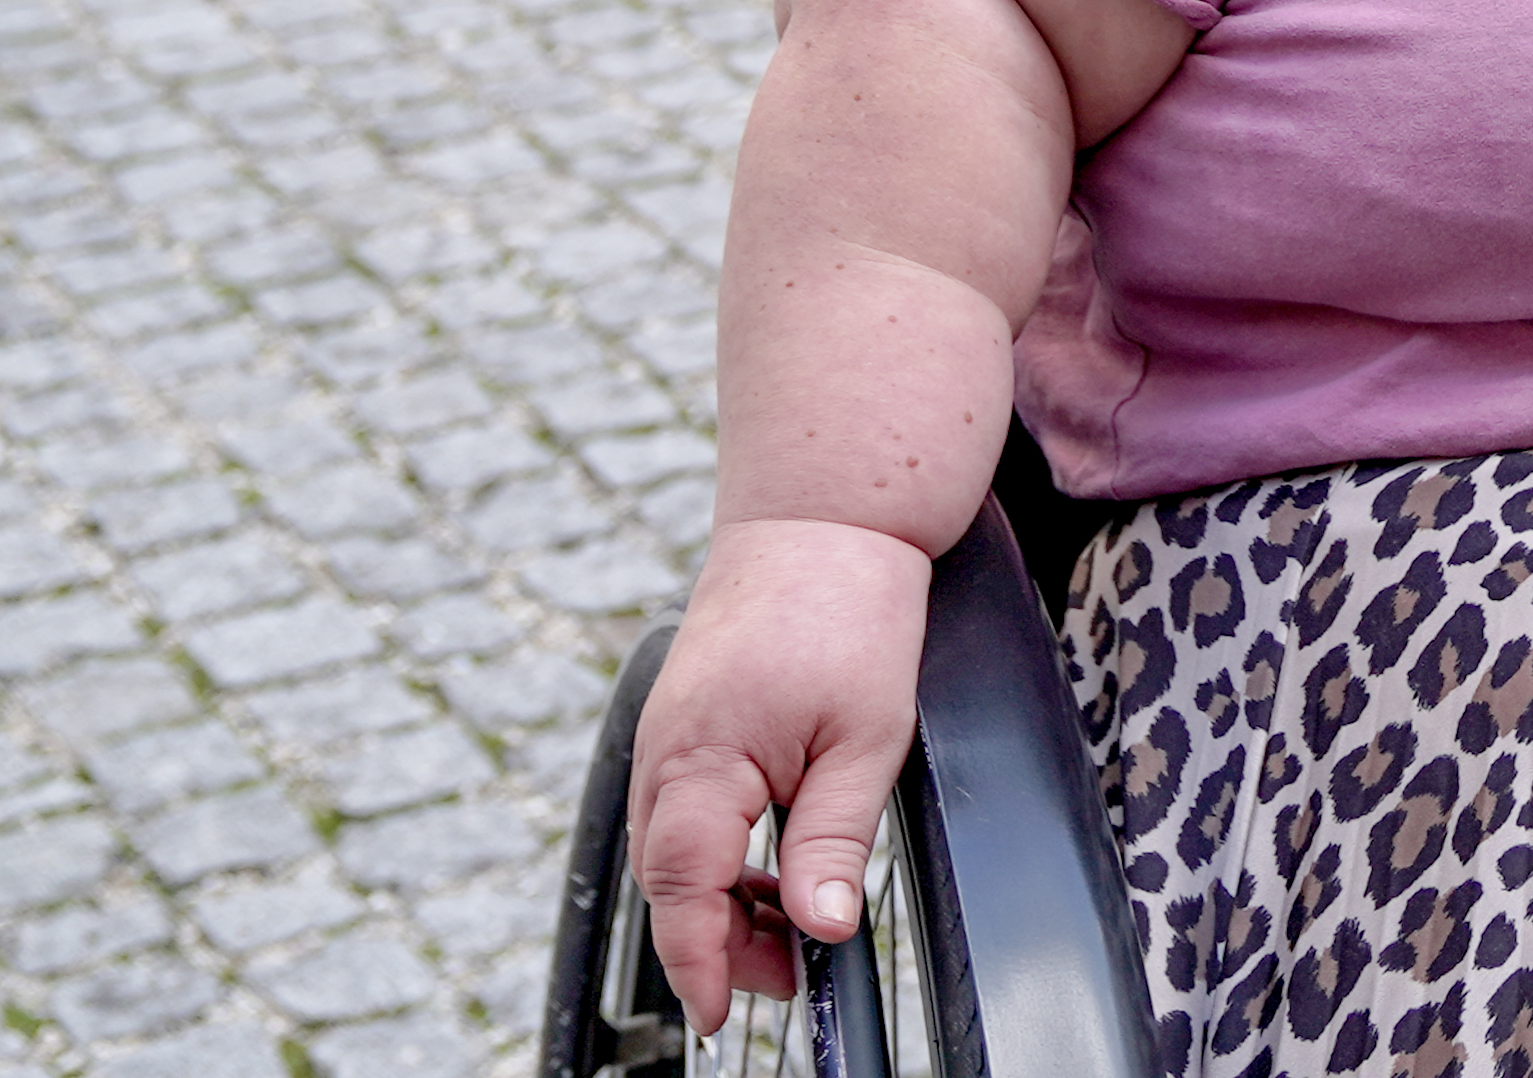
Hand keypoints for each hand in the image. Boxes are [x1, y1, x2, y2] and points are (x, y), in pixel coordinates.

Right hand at [629, 516, 929, 1026]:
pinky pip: (682, 811)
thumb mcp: (867, 736)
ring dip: (717, 901)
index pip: (682, 891)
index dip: (698, 963)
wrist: (823, 515)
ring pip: (672, 851)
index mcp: (700, 759)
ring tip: (789, 928)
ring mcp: (666, 736)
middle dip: (717, 943)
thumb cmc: (847, 608)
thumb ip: (833, 839)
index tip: (721, 1016)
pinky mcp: (682, 722)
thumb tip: (824, 928)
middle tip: (789, 977)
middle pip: (669, 882)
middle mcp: (665, 753)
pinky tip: (766, 865)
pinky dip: (716, 853)